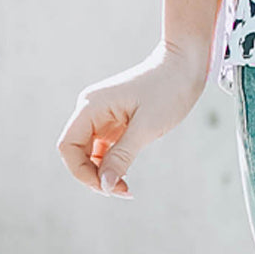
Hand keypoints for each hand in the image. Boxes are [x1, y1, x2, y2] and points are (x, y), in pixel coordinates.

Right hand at [56, 40, 207, 198]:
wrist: (186, 63)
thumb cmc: (169, 89)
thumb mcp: (146, 127)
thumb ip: (121, 156)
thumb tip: (103, 186)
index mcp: (91, 105)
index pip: (68, 147)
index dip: (81, 172)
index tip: (107, 187)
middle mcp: (91, 108)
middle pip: (77, 152)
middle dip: (93, 176)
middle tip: (122, 190)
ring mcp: (103, 113)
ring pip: (89, 152)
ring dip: (103, 172)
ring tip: (125, 187)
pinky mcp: (115, 118)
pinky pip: (104, 146)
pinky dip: (111, 162)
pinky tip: (125, 173)